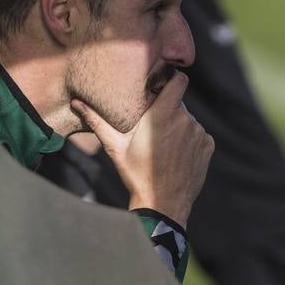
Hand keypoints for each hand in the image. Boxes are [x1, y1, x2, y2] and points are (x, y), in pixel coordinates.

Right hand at [71, 72, 212, 226]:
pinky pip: (199, 135)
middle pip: (178, 103)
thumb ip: (97, 121)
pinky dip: (189, 140)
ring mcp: (198, 133)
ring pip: (188, 120)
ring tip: (163, 146)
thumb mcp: (115, 147)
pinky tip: (176, 155)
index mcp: (163, 114)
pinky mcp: (207, 146)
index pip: (178, 80)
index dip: (172, 79)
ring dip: (178, 127)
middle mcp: (185, 119)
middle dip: (167, 110)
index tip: (163, 85)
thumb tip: (76, 102)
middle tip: (153, 128)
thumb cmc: (136, 174)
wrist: (162, 205)